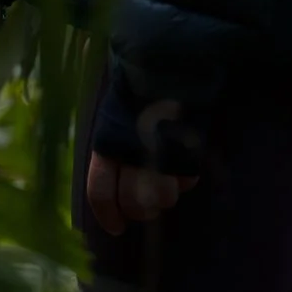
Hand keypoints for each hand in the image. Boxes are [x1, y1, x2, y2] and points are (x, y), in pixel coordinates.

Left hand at [85, 100, 202, 234]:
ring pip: (164, 199)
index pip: (101, 192)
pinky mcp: (191, 153)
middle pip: (135, 203)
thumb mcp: (112, 116)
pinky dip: (184, 180)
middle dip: (139, 211)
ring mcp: (164, 155)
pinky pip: (187, 182)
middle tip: (143, 207)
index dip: (107, 215)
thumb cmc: (137, 89)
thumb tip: (110, 185)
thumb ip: (110, 150)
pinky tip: (181, 164)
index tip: (116, 227)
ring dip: (164, 197)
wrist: (171, 63)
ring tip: (165, 181)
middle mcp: (134, 154)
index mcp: (108, 143)